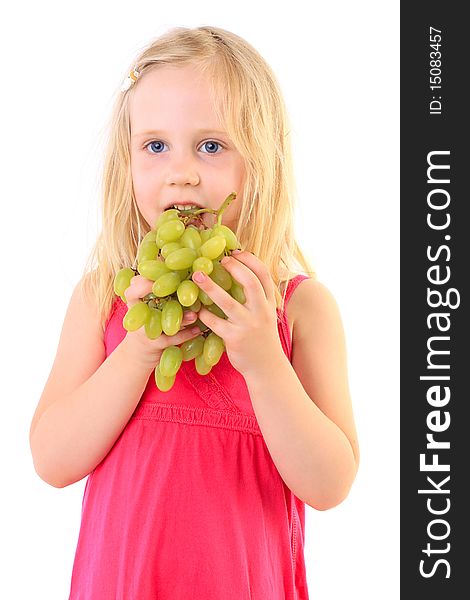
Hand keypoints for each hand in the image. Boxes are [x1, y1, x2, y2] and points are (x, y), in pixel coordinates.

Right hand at [121, 275, 201, 368]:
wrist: (137, 355)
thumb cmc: (149, 324)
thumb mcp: (149, 307)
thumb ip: (159, 289)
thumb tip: (173, 262)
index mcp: (135, 304)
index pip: (131, 290)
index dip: (142, 282)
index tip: (159, 273)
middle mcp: (138, 316)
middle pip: (138, 302)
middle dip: (151, 291)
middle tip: (175, 286)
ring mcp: (145, 331)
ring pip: (160, 322)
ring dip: (179, 317)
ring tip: (195, 314)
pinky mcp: (155, 346)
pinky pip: (172, 339)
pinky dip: (186, 334)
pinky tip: (199, 330)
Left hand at [191, 251, 283, 376]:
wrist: (266, 367)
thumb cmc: (261, 337)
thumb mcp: (265, 314)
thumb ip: (257, 297)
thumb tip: (240, 272)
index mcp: (269, 303)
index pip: (264, 275)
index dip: (250, 260)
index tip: (236, 251)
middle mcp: (261, 312)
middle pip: (250, 283)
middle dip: (234, 268)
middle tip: (219, 260)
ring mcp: (248, 325)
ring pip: (228, 303)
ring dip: (211, 287)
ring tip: (197, 276)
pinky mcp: (234, 338)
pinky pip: (215, 323)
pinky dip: (205, 314)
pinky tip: (197, 309)